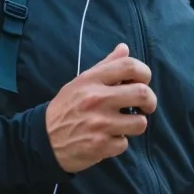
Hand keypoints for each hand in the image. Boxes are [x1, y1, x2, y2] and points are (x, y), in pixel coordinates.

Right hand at [46, 43, 157, 173]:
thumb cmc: (65, 108)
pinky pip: (125, 143)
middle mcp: (96, 99)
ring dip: (135, 124)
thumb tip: (124, 48)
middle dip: (150, 102)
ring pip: (140, 122)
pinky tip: (107, 139)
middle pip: (143, 94)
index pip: (129, 66)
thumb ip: (105, 66)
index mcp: (91, 80)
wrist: (43, 139)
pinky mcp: (100, 146)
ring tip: (123, 124)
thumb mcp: (80, 82)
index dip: (144, 73)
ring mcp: (99, 124)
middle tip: (145, 107)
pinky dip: (118, 142)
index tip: (143, 82)